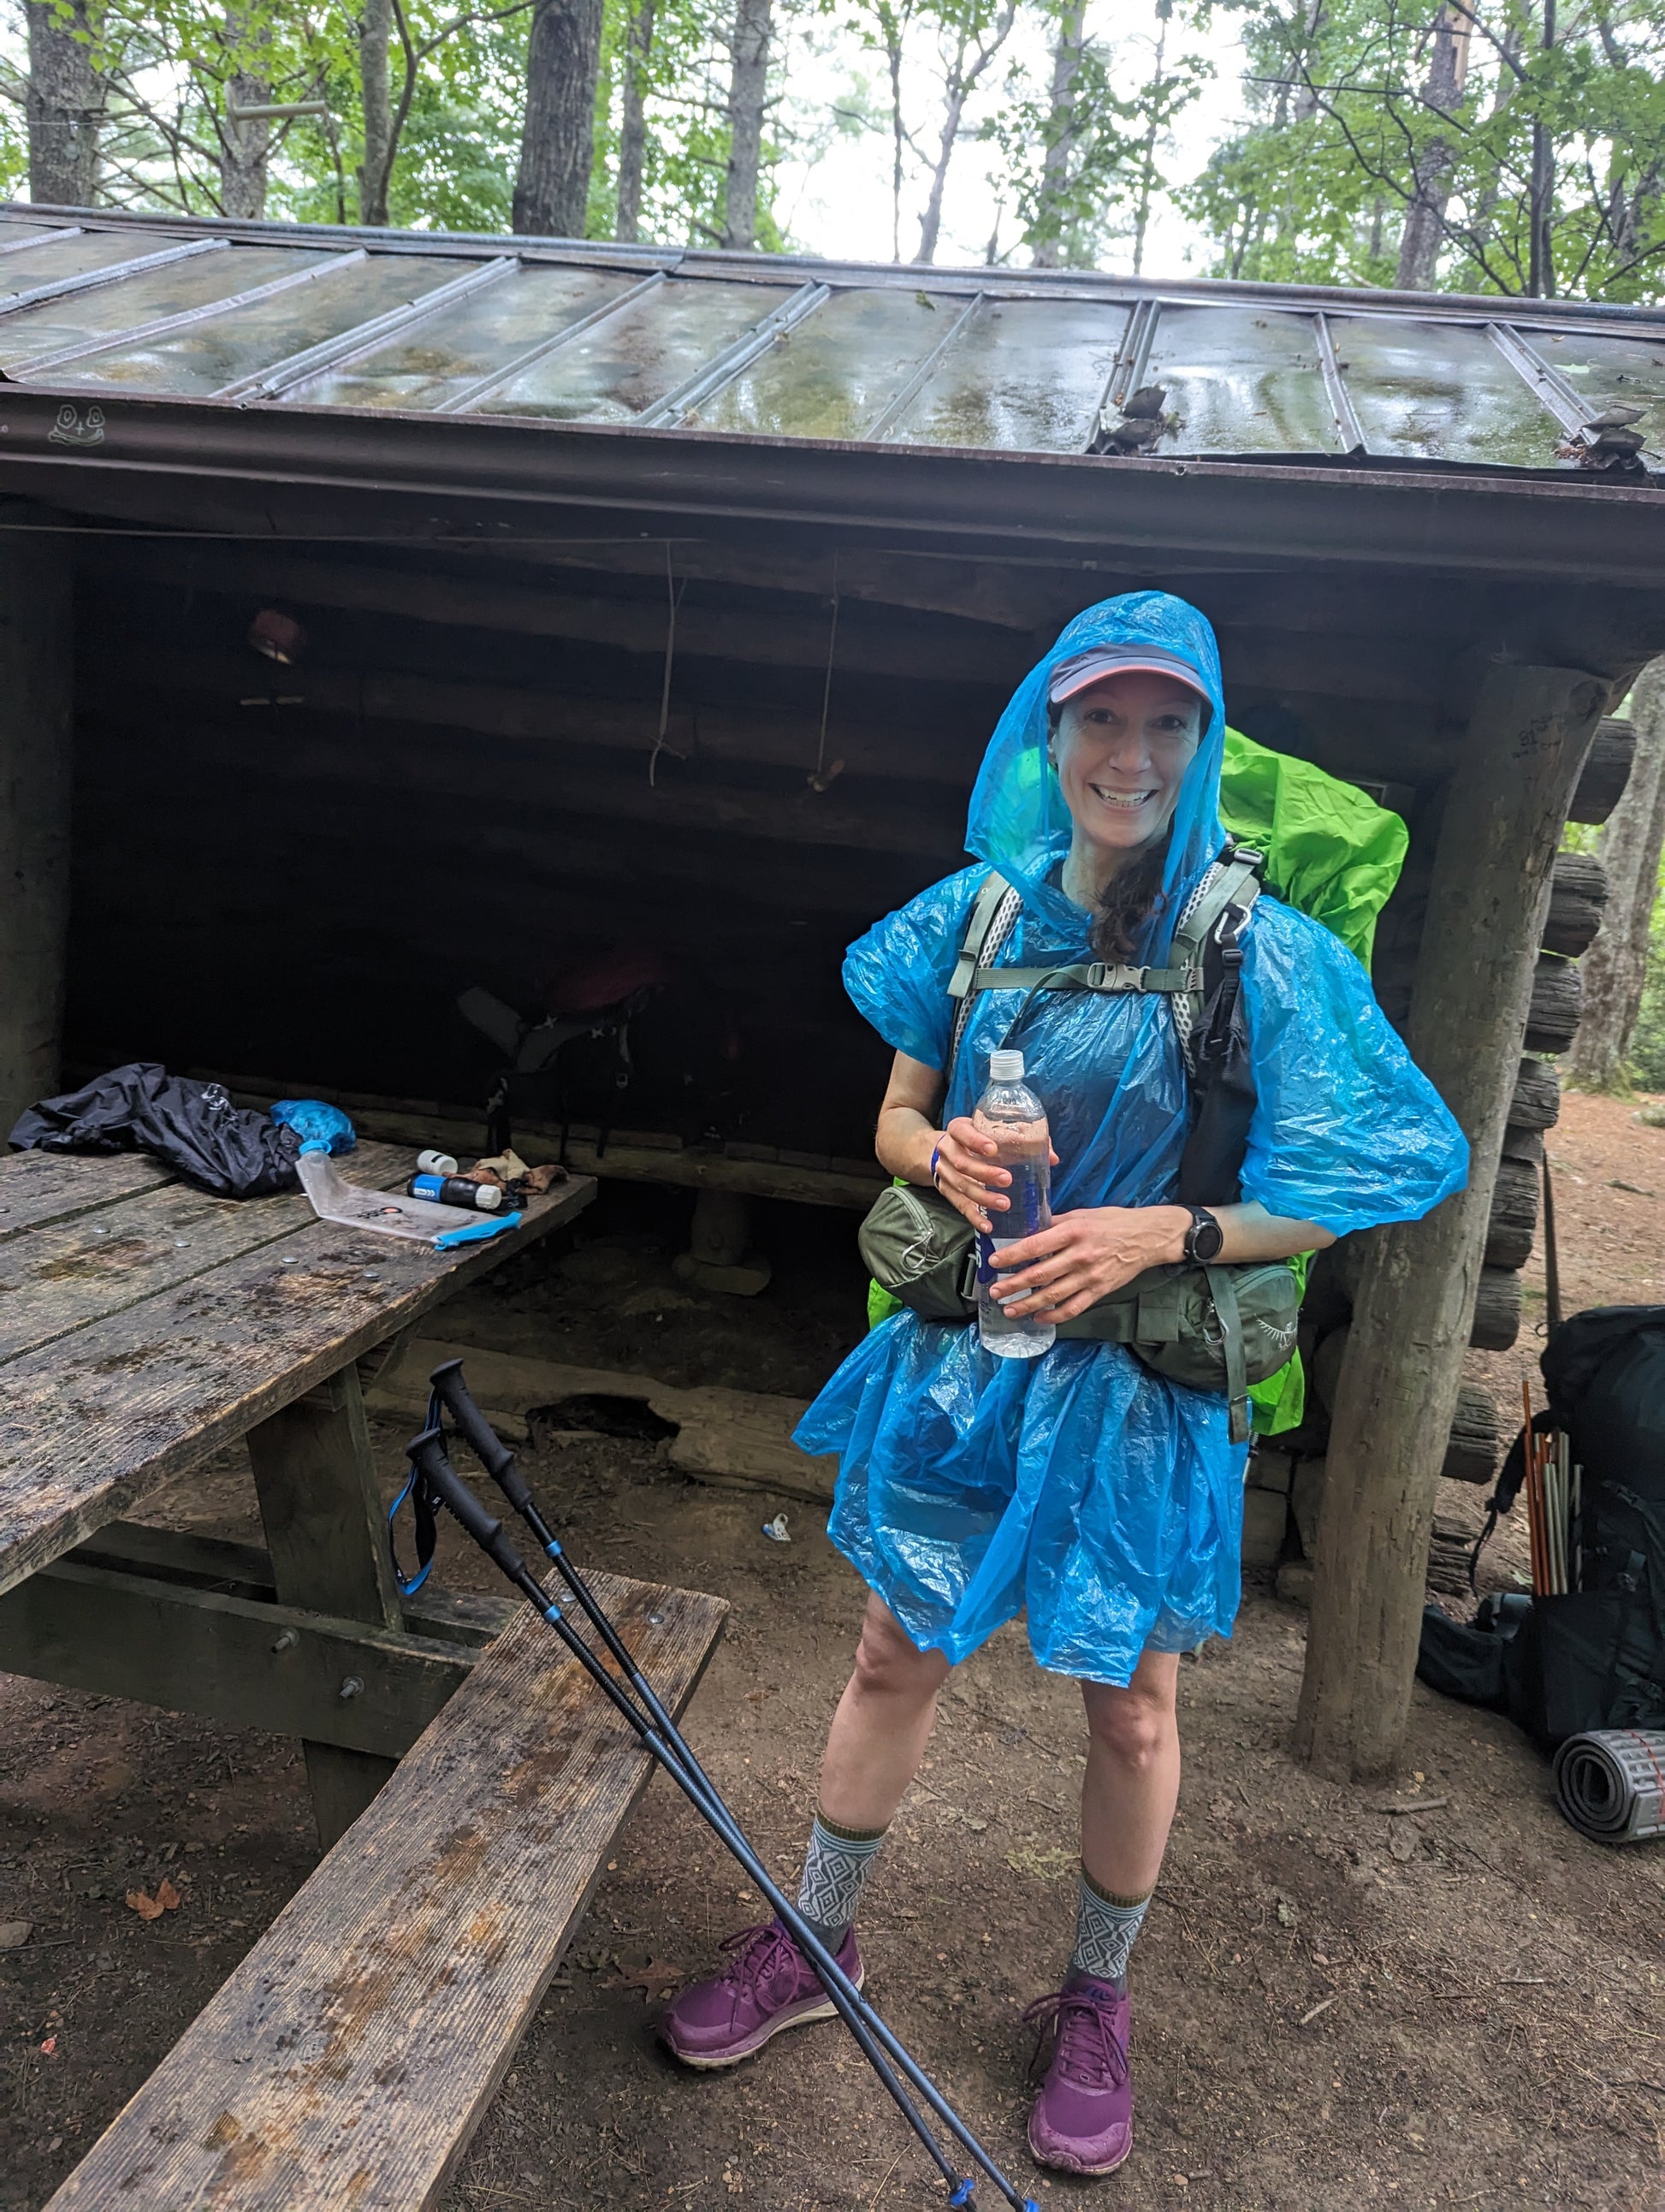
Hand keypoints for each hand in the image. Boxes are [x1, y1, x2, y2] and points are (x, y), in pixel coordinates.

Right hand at [930, 1117, 1058, 1232]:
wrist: (950, 1148)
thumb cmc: (980, 1137)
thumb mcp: (993, 1130)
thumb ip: (1024, 1139)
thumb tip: (1052, 1158)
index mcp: (958, 1129)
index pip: (962, 1132)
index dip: (975, 1141)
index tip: (993, 1149)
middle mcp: (947, 1150)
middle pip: (962, 1163)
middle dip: (984, 1173)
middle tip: (1007, 1179)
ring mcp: (944, 1171)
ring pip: (961, 1186)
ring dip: (983, 1197)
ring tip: (1004, 1204)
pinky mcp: (946, 1190)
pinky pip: (959, 1205)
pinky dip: (974, 1216)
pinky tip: (988, 1225)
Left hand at [990, 1204, 1190, 1323]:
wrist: (1148, 1237)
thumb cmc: (1113, 1222)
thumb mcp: (1082, 1214)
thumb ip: (1056, 1224)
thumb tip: (1028, 1231)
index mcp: (1073, 1231)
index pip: (1035, 1246)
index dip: (1012, 1256)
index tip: (994, 1261)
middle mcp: (1080, 1255)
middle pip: (1039, 1275)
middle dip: (1013, 1284)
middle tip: (995, 1291)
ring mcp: (1090, 1276)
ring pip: (1053, 1295)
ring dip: (1027, 1304)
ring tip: (1009, 1309)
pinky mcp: (1100, 1290)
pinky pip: (1073, 1308)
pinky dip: (1054, 1316)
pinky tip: (1039, 1318)